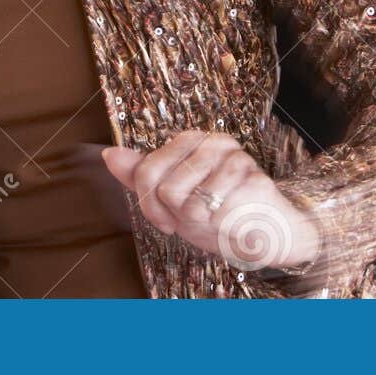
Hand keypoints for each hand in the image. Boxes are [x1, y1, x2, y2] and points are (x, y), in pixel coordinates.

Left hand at [102, 130, 320, 270]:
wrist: (266, 234)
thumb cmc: (216, 214)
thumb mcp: (172, 198)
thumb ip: (141, 175)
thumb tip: (109, 154)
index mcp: (189, 140)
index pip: (145, 171)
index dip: (149, 205)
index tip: (166, 219)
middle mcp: (213, 142)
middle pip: (165, 187)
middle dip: (176, 215)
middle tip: (195, 220)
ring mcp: (236, 159)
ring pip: (190, 202)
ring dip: (200, 223)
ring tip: (216, 219)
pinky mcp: (255, 180)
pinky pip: (217, 214)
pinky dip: (221, 228)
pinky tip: (234, 223)